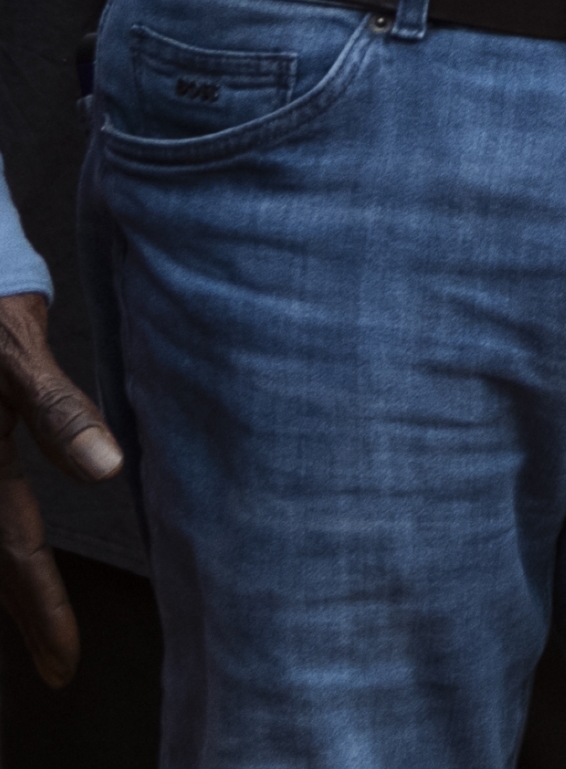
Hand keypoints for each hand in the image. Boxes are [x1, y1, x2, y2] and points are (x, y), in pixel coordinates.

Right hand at [0, 288, 116, 686]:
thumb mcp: (15, 350)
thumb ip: (57, 409)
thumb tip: (104, 468)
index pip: (13, 553)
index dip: (42, 614)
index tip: (64, 666)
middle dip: (25, 610)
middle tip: (56, 665)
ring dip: (9, 580)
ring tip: (42, 626)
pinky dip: (4, 541)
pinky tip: (14, 558)